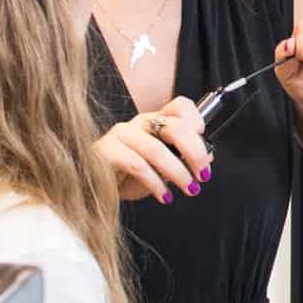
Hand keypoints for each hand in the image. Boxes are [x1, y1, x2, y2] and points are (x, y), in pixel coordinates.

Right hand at [94, 99, 215, 204]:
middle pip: (174, 126)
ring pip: (156, 149)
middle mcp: (139, 123)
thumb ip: (182, 160)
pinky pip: (137, 165)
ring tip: (189, 189)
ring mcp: (122, 135)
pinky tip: (164, 196)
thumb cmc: (128, 176)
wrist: (93, 189)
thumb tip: (209, 156)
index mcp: (155, 122)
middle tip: (204, 175)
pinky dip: (156, 183)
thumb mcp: (162, 169)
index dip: (196, 120)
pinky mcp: (106, 151)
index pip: (180, 106)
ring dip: (178, 173)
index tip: (205, 142)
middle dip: (195, 152)